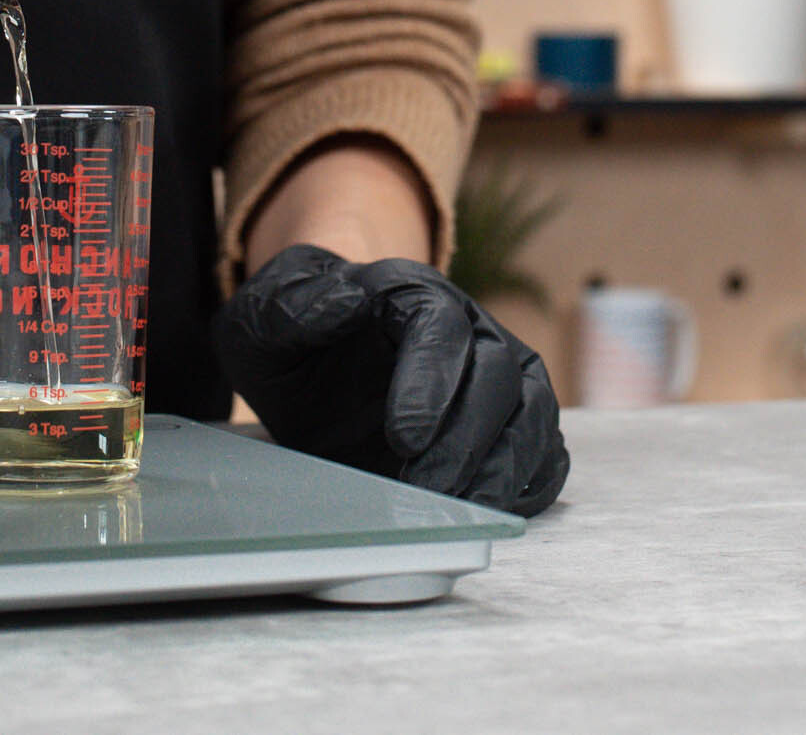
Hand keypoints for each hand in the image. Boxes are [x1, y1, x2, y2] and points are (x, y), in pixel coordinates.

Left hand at [214, 243, 569, 515]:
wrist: (306, 358)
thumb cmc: (286, 334)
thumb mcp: (261, 317)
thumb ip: (292, 307)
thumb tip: (345, 301)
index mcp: (408, 292)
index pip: (439, 327)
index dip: (431, 382)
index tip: (404, 436)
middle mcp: (467, 327)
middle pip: (498, 376)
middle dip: (465, 441)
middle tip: (424, 493)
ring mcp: (497, 375)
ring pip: (534, 415)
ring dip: (503, 469)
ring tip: (459, 514)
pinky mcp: (508, 424)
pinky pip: (543, 452)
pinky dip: (527, 484)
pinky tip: (490, 513)